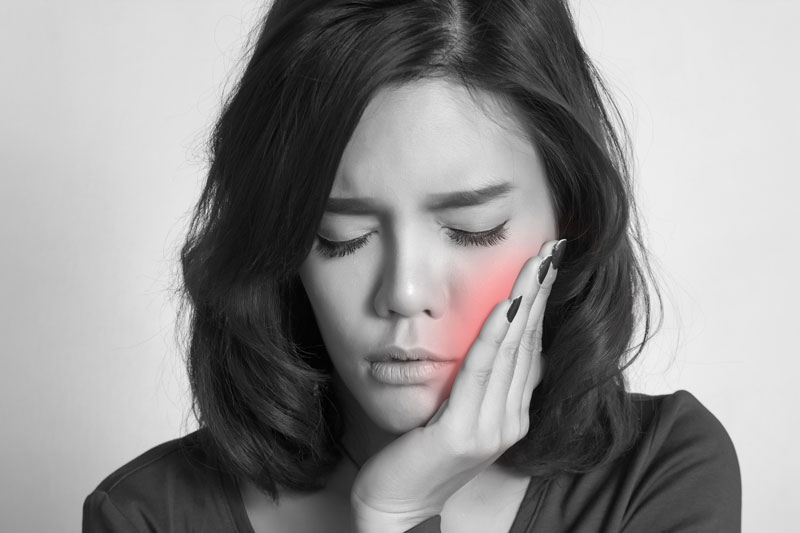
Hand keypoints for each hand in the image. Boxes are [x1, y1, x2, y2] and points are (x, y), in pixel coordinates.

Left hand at [350, 238, 564, 531]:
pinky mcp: (464, 434)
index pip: (531, 347)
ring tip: (537, 264)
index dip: (541, 304)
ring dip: (525, 302)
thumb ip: (478, 380)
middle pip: (528, 343)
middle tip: (552, 249)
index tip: (548, 264)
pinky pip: (481, 372)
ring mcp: (491, 429)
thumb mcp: (456, 409)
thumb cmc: (419, 452)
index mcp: (512, 414)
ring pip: (512, 351)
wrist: (395, 504)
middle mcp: (510, 420)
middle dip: (540, 293)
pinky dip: (494, 336)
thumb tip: (491, 337)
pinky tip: (504, 305)